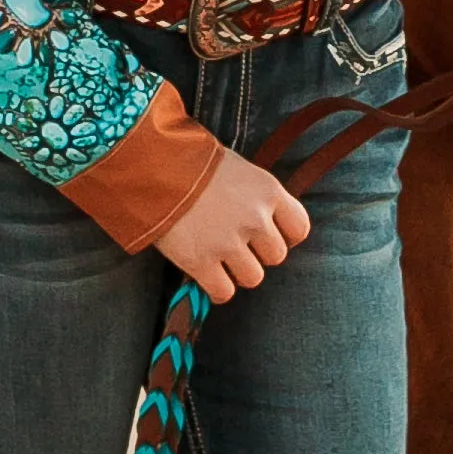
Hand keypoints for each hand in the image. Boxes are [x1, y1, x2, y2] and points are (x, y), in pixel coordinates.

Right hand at [159, 148, 310, 301]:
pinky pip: (224, 292)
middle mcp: (255, 219)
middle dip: (258, 254)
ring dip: (238, 272)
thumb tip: (264, 219)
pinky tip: (207, 276)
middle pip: (276, 256)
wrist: (153, 165)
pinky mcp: (201, 261)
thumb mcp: (238, 168)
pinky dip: (217, 289)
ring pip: (253, 278)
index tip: (268, 235)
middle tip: (236, 244)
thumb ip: (256, 195)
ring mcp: (229, 242)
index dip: (285, 236)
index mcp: (268, 191)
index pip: (299, 228)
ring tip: (220, 259)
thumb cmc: (194, 161)